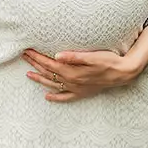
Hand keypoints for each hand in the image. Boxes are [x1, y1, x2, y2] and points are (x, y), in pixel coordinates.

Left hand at [22, 48, 142, 102]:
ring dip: (40, 79)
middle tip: (24, 56)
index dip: (37, 57)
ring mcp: (76, 88)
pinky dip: (55, 97)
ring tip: (28, 75)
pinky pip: (65, 97)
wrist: (123, 73)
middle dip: (35, 64)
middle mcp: (72, 82)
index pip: (49, 63)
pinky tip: (48, 96)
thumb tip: (57, 55)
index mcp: (72, 72)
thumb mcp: (92, 56)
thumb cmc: (109, 61)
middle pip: (48, 73)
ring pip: (53, 84)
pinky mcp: (82, 92)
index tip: (27, 50)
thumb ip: (74, 57)